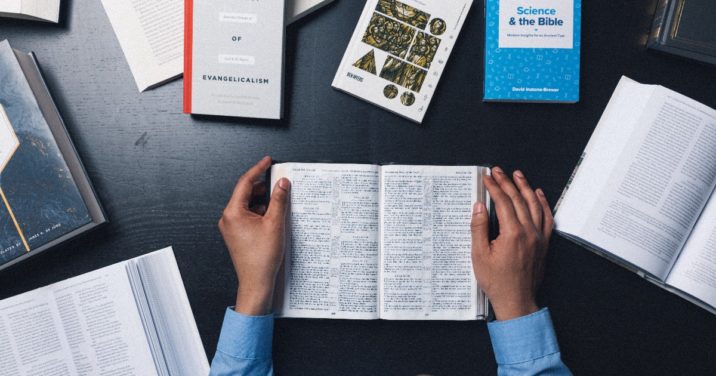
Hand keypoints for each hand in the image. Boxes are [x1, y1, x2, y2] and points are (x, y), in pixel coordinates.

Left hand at [219, 156, 290, 315]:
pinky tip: (275, 214)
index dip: (258, 170)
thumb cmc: (261, 259)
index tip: (266, 161)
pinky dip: (262, 211)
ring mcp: (232, 227)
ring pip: (249, 204)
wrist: (256, 282)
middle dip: (264, 187)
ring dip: (264, 200)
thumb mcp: (275, 224)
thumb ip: (279, 200)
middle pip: (246, 193)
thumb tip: (282, 184)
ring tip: (280, 200)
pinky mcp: (238, 234)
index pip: (245, 183)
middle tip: (279, 181)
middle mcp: (229, 218)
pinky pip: (249, 215)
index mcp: (233, 213)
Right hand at [470, 167, 552, 320]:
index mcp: (512, 234)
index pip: (503, 202)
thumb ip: (479, 228)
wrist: (516, 300)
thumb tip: (479, 206)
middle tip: (498, 171)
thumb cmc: (497, 282)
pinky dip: (542, 203)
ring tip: (518, 175)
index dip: (494, 187)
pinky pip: (546, 218)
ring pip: (534, 205)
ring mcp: (539, 237)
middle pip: (518, 199)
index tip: (487, 178)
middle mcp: (529, 232)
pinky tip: (538, 194)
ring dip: (525, 187)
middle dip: (507, 182)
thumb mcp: (479, 255)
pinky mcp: (544, 243)